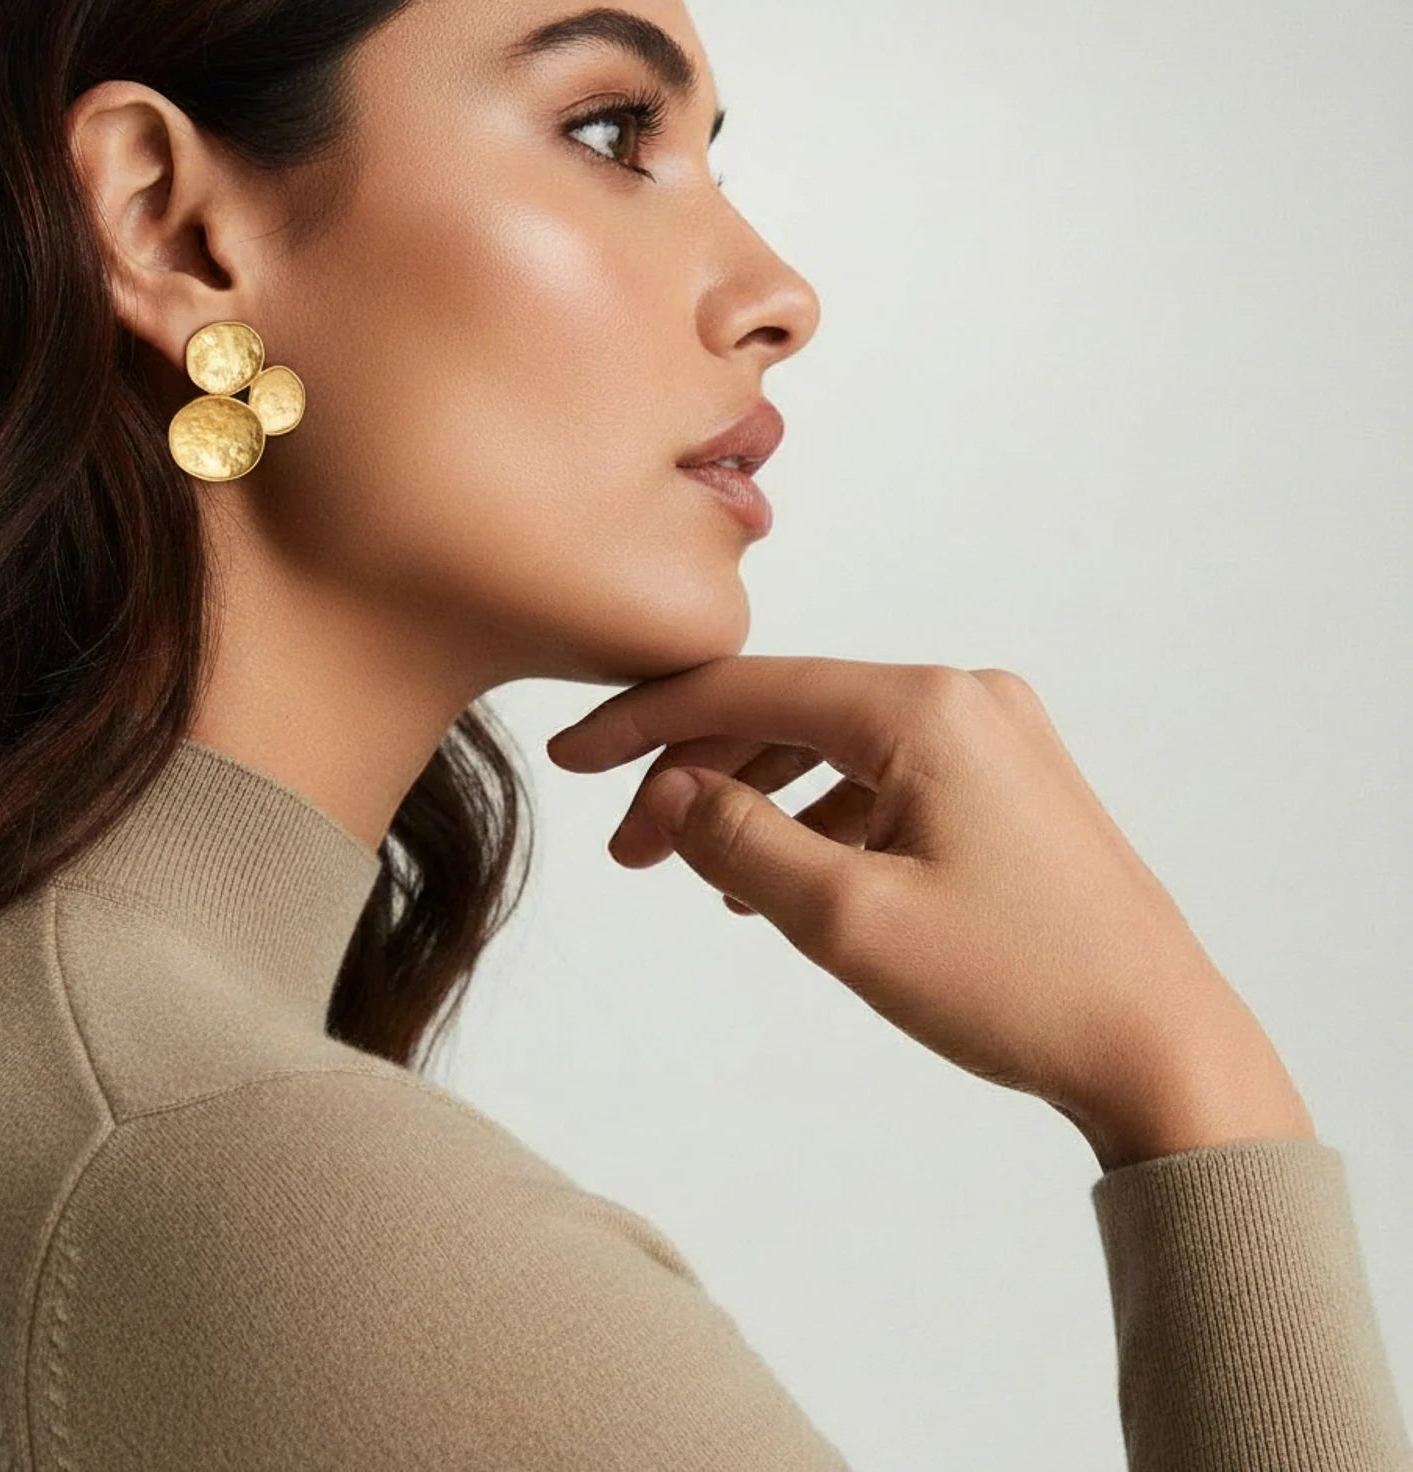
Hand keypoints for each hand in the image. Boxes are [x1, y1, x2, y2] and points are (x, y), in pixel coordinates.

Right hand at [547, 656, 1282, 1164]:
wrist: (1165, 1048)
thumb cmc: (1018, 987)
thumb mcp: (849, 921)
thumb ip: (739, 841)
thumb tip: (666, 795)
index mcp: (924, 708)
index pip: (746, 690)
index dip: (645, 723)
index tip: (573, 760)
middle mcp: (963, 697)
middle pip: (787, 714)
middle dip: (698, 777)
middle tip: (629, 854)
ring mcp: (994, 735)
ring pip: (833, 748)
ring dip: (756, 802)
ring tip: (701, 876)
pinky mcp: (1010, 781)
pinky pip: (884, 779)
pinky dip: (822, 819)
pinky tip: (783, 878)